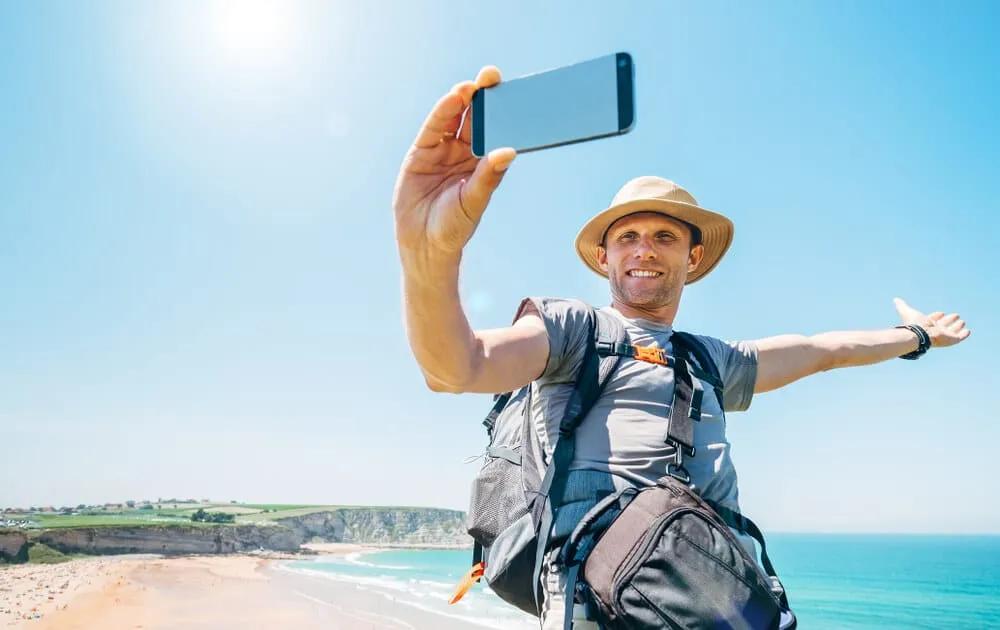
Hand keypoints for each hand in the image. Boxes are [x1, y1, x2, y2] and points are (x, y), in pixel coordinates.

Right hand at [393, 66, 516, 256]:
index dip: (501, 111)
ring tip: (471, 87)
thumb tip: (509, 152)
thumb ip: (488, 178)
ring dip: (461, 100)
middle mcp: (463, 152)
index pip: (494, 130)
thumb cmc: (454, 227)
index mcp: (482, 163)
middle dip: (482, 97)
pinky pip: (432, 129)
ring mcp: (442, 150)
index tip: (512, 93)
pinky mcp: (421, 152)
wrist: (424, 245)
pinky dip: (441, 113)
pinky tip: (452, 99)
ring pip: (453, 119)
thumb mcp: (473, 202)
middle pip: (474, 118)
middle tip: (492, 77)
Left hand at [893, 297, 970, 347]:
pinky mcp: (951, 339)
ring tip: (962, 321)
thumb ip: (901, 305)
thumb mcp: (906, 311)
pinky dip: (964, 334)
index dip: (936, 316)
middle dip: (949, 320)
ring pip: (952, 330)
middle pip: (944, 325)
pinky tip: (968, 331)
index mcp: (926, 324)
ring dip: (957, 326)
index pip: (933, 319)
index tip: (940, 312)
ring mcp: (944, 335)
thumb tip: (895, 299)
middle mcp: (935, 330)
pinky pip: (960, 337)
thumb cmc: (913, 324)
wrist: (919, 334)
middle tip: (956, 315)